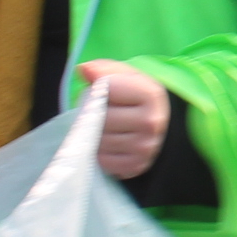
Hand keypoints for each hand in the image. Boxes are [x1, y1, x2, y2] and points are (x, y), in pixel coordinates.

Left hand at [76, 60, 170, 179]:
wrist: (153, 123)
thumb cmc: (132, 97)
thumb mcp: (122, 76)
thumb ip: (102, 70)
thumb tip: (84, 70)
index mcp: (152, 95)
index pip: (108, 90)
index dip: (97, 90)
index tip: (101, 92)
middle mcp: (152, 123)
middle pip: (102, 119)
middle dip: (93, 115)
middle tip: (98, 113)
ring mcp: (145, 148)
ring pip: (99, 141)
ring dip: (93, 135)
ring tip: (101, 128)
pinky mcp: (135, 167)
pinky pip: (101, 160)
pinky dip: (98, 152)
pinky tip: (106, 144)